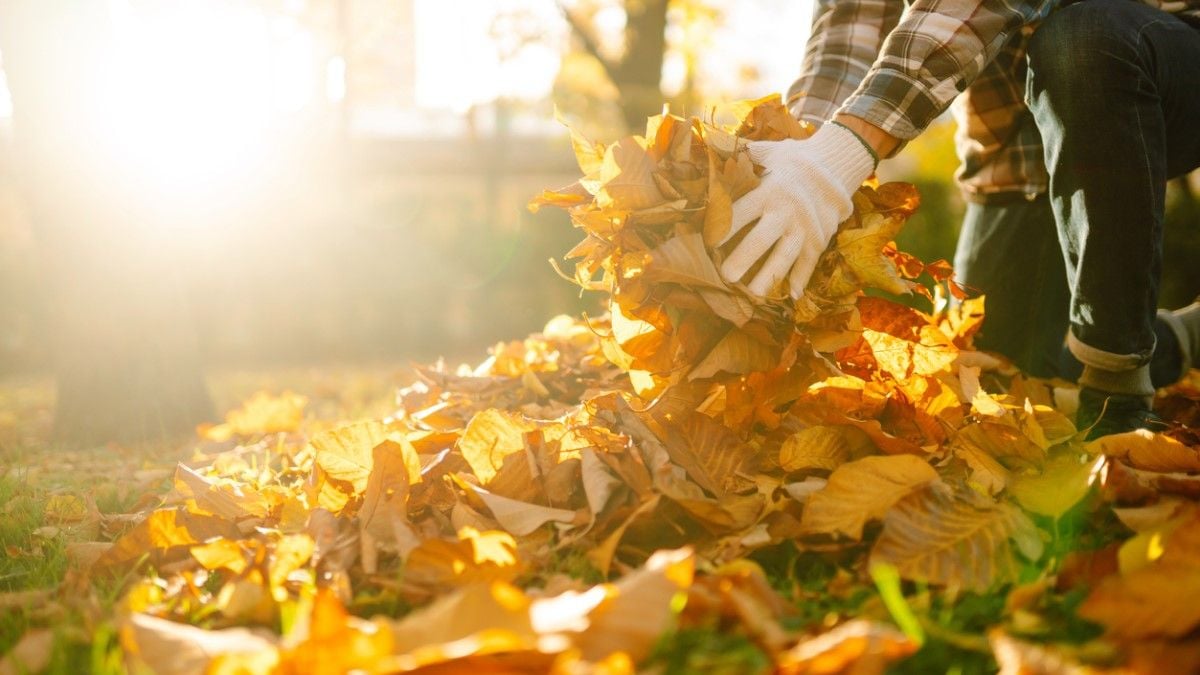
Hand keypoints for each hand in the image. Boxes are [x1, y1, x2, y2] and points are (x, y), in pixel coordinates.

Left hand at [718, 122, 875, 298]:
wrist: (836, 164)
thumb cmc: (792, 159)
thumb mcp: (767, 151)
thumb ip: (738, 151)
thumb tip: (708, 139)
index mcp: (769, 190)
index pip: (741, 212)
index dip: (724, 228)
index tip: (709, 243)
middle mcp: (786, 211)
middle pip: (761, 240)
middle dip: (742, 259)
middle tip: (725, 276)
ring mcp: (804, 228)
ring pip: (784, 258)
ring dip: (768, 277)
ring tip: (753, 294)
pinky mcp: (819, 239)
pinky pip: (809, 264)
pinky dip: (801, 280)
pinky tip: (791, 296)